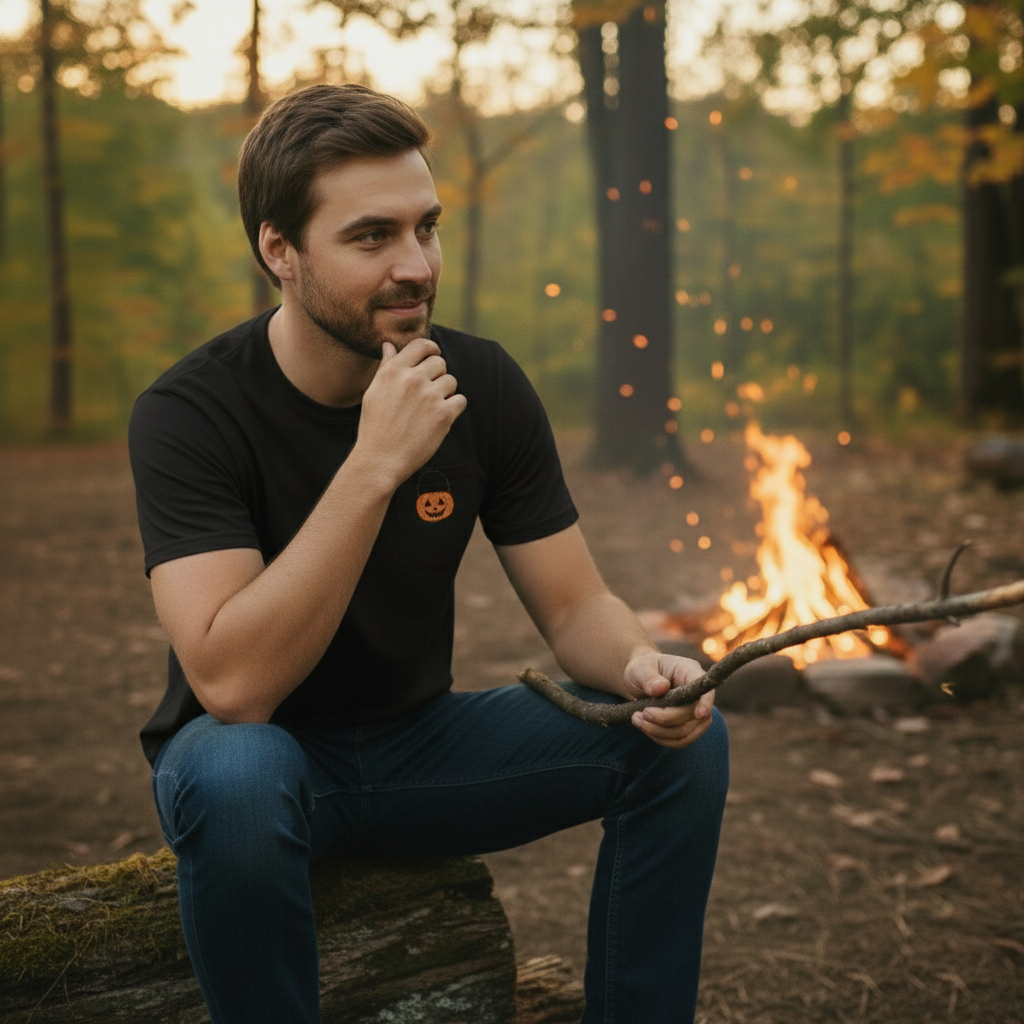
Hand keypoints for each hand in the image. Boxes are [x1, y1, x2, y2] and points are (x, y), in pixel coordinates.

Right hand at [357, 338, 466, 485]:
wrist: (380, 460)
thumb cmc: (375, 427)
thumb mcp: (374, 392)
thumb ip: (386, 367)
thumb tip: (389, 345)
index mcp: (393, 371)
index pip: (421, 345)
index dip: (431, 349)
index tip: (433, 357)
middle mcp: (412, 379)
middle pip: (440, 362)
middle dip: (437, 375)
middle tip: (428, 393)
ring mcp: (429, 396)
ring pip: (451, 381)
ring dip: (446, 393)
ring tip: (431, 409)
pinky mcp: (443, 415)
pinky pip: (461, 400)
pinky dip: (454, 409)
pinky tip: (440, 418)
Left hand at [623, 651, 714, 748]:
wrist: (637, 681)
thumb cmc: (642, 669)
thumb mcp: (640, 668)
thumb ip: (649, 678)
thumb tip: (661, 688)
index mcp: (690, 672)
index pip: (706, 689)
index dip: (706, 703)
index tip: (699, 714)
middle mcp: (697, 694)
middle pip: (694, 716)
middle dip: (665, 719)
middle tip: (641, 714)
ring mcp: (694, 712)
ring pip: (686, 732)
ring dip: (660, 732)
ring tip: (637, 719)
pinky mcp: (687, 727)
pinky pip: (679, 741)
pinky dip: (661, 738)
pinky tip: (644, 728)